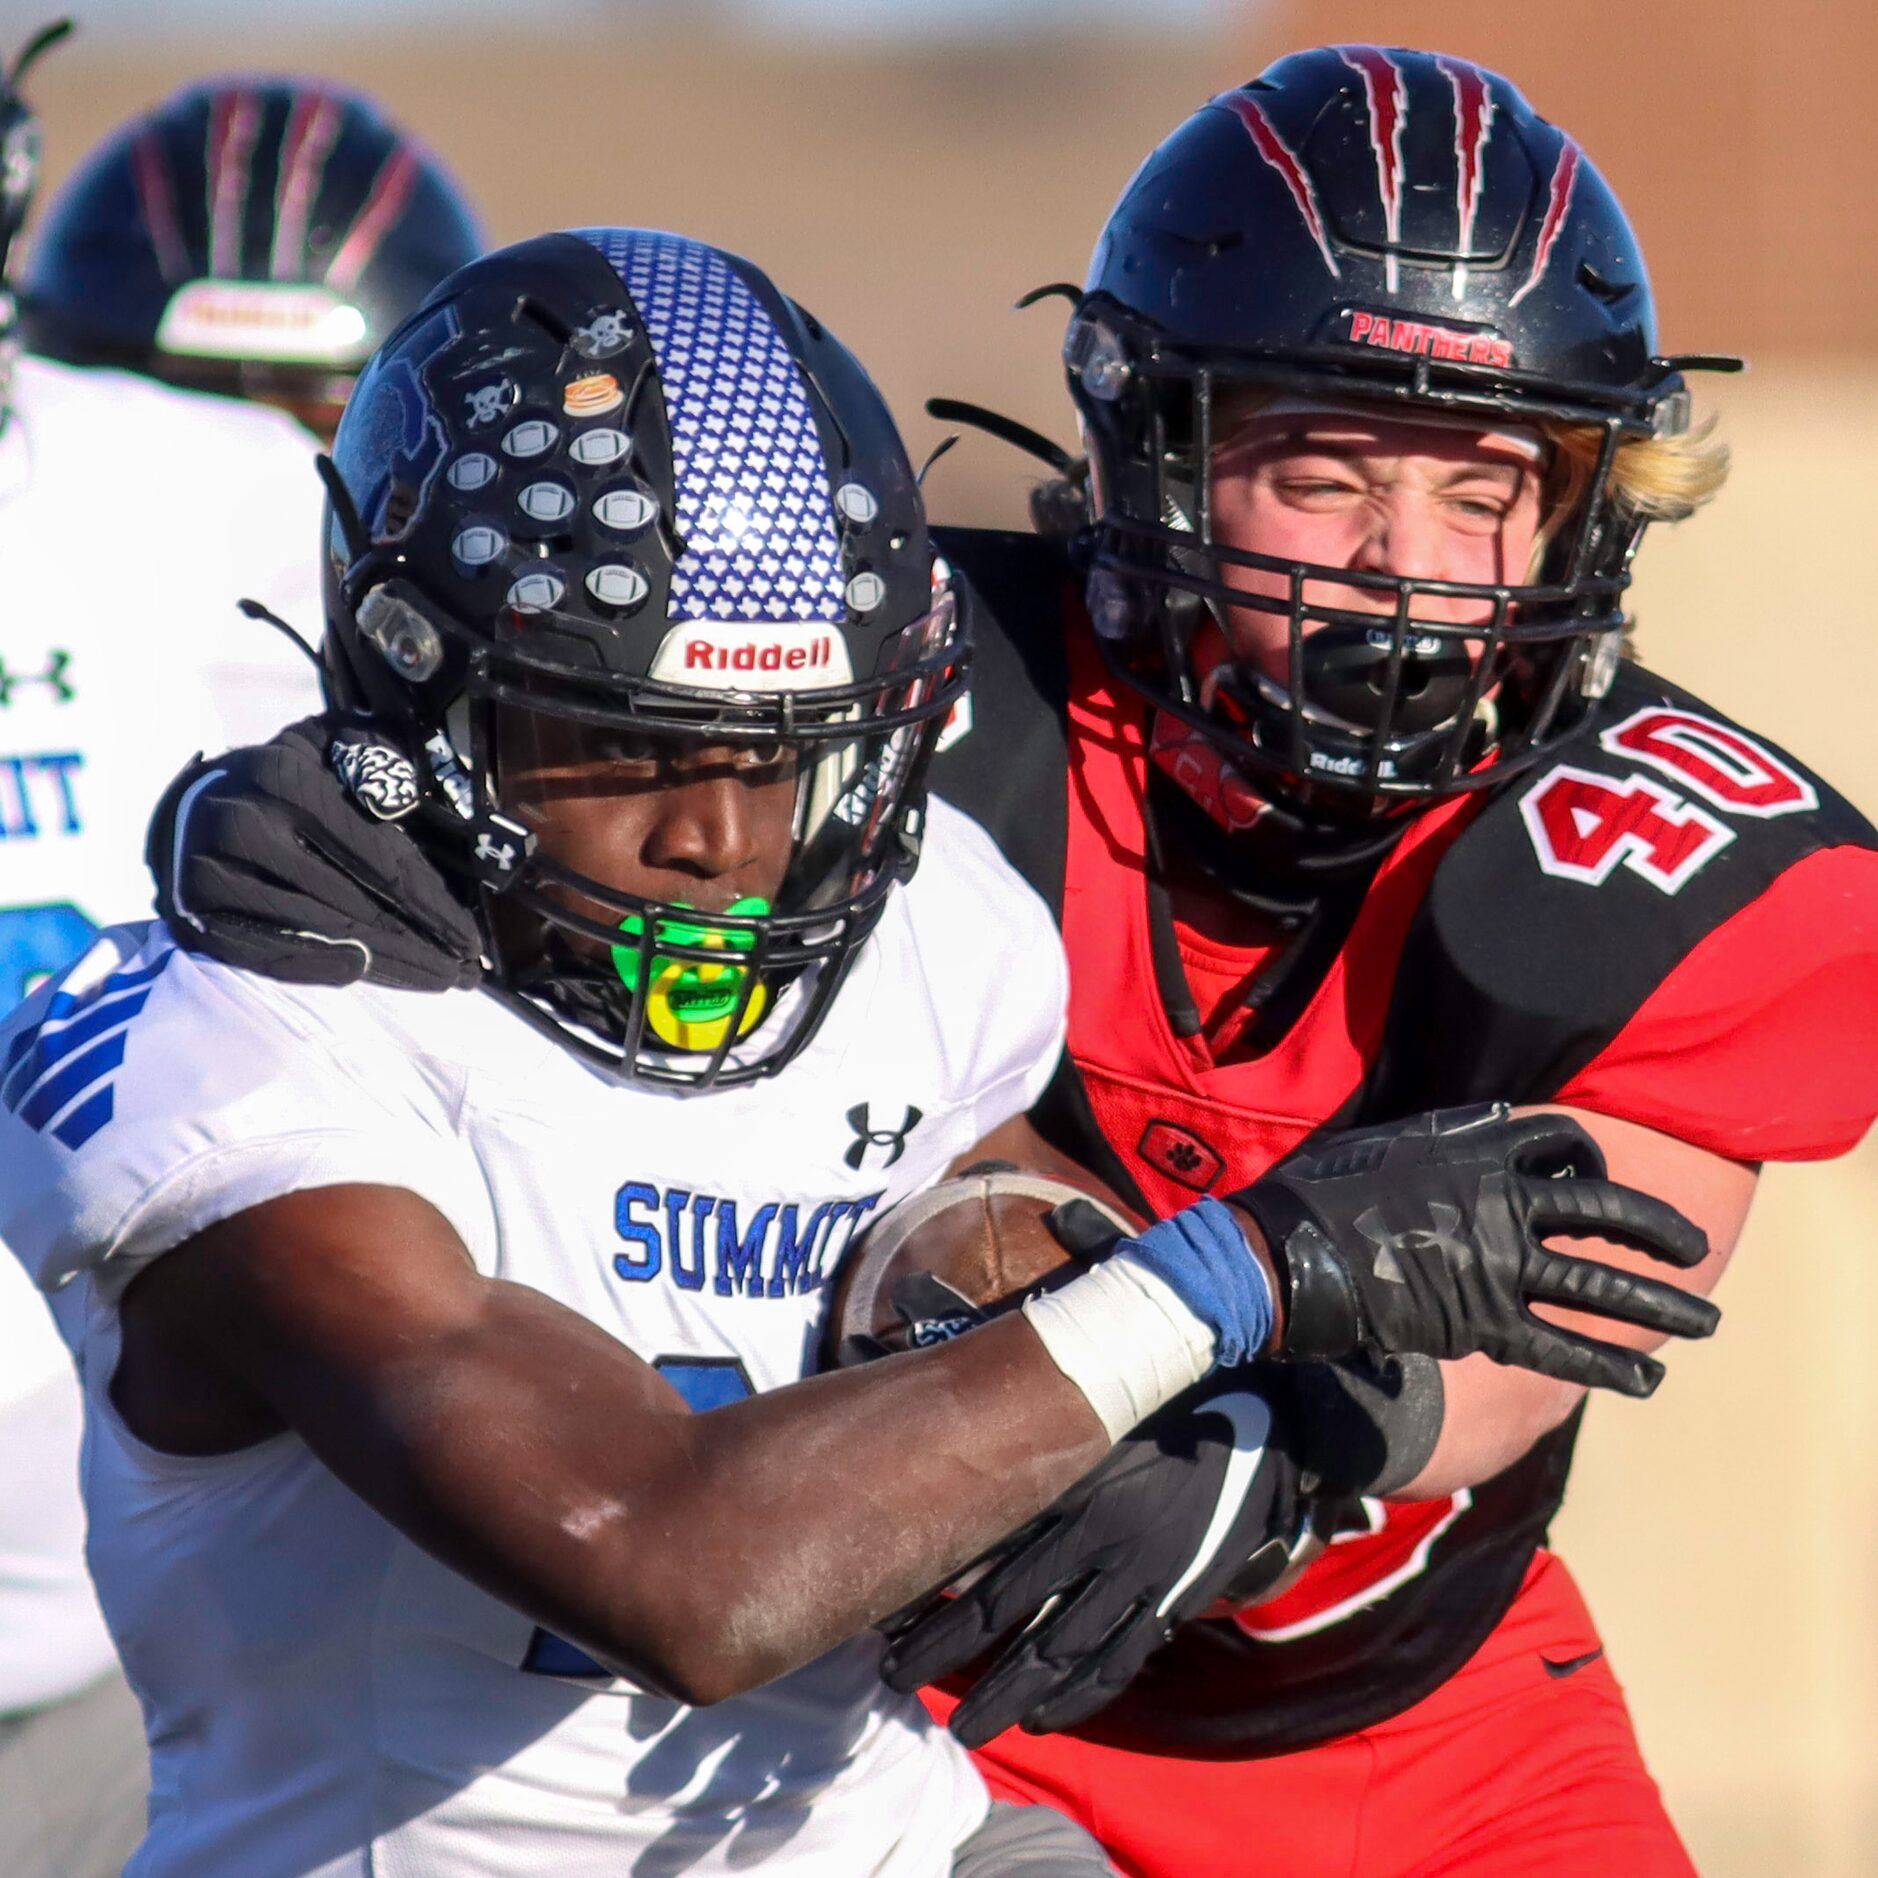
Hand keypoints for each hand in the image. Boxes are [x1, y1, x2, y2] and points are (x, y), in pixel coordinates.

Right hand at [147, 717, 482, 992]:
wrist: (195, 801)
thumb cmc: (288, 775)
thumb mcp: (330, 743)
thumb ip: (372, 756)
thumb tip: (400, 798)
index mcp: (285, 778)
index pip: (377, 857)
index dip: (431, 903)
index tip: (471, 938)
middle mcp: (244, 826)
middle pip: (353, 903)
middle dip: (419, 943)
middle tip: (465, 973)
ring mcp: (212, 874)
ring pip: (319, 932)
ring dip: (385, 963)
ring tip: (434, 980)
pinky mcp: (195, 914)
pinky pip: (267, 954)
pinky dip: (319, 968)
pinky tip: (363, 973)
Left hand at [879, 1382, 1297, 1744]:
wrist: (1261, 1427)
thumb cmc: (1161, 1408)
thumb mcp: (1093, 1415)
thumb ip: (1031, 1439)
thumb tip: (955, 1449)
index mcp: (1081, 1490)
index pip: (992, 1557)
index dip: (939, 1598)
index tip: (887, 1620)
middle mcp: (1108, 1541)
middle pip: (1016, 1614)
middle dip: (951, 1652)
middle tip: (896, 1680)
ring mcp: (1145, 1577)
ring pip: (1065, 1650)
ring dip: (1010, 1692)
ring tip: (965, 1726)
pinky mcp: (1174, 1598)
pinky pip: (1123, 1660)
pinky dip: (1082, 1695)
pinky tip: (1046, 1718)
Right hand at [1234, 1105, 1716, 1396]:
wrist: (1285, 1253)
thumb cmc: (1319, 1194)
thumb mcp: (1385, 1142)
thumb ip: (1442, 1137)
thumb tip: (1484, 1126)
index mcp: (1476, 1150)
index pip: (1562, 1143)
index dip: (1591, 1160)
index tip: (1600, 1179)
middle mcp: (1501, 1201)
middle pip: (1606, 1207)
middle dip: (1660, 1230)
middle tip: (1693, 1247)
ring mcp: (1497, 1262)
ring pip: (1601, 1281)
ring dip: (1662, 1302)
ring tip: (1706, 1319)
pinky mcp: (1482, 1321)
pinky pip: (1563, 1346)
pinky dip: (1610, 1367)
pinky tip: (1647, 1381)